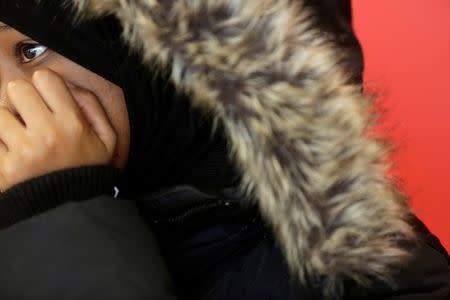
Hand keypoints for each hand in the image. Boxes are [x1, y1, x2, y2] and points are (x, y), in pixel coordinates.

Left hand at [0, 69, 116, 190]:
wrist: (70, 209)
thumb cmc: (87, 169)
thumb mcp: (107, 139)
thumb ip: (93, 106)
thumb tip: (68, 85)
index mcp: (72, 124)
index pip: (44, 78)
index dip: (44, 85)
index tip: (47, 99)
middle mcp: (46, 134)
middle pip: (15, 89)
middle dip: (22, 99)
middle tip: (31, 116)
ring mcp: (22, 152)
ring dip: (7, 120)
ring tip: (21, 135)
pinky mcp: (3, 167)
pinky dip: (1, 143)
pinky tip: (15, 153)